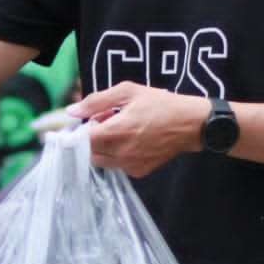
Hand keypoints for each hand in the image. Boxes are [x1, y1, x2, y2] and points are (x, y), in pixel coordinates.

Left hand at [66, 82, 206, 176]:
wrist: (191, 124)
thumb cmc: (160, 103)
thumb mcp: (128, 92)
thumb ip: (96, 101)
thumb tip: (72, 112)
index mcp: (116, 131)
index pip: (81, 140)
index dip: (78, 131)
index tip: (84, 122)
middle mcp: (120, 153)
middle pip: (89, 152)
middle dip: (91, 138)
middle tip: (106, 122)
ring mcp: (129, 165)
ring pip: (101, 161)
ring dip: (102, 147)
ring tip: (120, 131)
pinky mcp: (138, 172)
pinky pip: (117, 166)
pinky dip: (116, 155)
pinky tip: (131, 141)